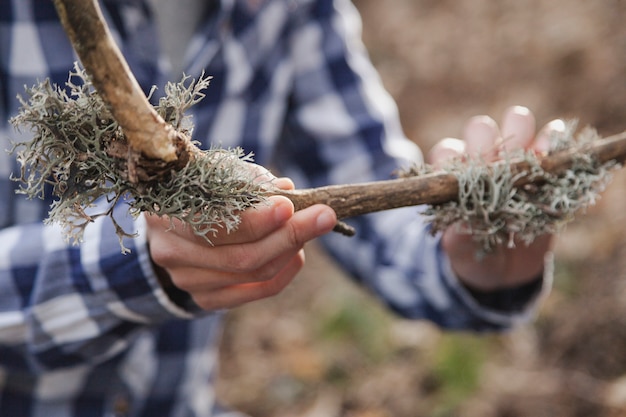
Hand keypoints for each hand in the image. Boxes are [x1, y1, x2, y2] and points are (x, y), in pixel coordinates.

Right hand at [145, 170, 336, 310]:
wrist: (171, 224)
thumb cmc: (200, 190)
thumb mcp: (217, 174)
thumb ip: (249, 181)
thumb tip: (286, 190)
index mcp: (166, 214)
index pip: (217, 226)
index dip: (258, 219)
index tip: (290, 204)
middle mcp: (171, 253)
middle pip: (242, 257)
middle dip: (290, 235)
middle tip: (325, 216)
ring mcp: (187, 281)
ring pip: (254, 274)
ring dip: (291, 250)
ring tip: (311, 227)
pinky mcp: (205, 299)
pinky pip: (257, 291)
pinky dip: (285, 272)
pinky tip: (297, 253)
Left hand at [428, 106, 562, 290]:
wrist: (505, 267)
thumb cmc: (473, 251)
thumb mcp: (460, 248)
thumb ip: (459, 233)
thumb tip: (464, 218)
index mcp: (454, 173)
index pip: (447, 150)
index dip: (454, 157)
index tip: (465, 174)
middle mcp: (482, 158)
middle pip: (481, 128)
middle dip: (487, 140)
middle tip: (496, 163)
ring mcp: (515, 157)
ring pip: (517, 119)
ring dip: (521, 131)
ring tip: (530, 156)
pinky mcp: (546, 162)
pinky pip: (552, 135)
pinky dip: (554, 139)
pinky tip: (551, 158)